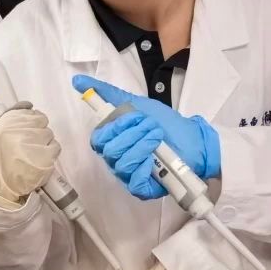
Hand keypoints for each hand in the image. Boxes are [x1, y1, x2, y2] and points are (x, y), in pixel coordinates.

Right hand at [0, 93, 60, 209]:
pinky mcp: (48, 159)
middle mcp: (26, 128)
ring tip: (28, 153)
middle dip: (33, 129)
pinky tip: (36, 160)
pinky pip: (55, 148)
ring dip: (41, 141)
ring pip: (48, 134)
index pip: (27, 108)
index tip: (17, 129)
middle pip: (40, 121)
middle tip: (21, 142)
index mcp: (10, 119)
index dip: (23, 118)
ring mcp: (39, 143)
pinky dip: (48, 153)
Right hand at [72, 75, 219, 199]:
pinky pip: (134, 182)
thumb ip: (106, 93)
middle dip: (133, 134)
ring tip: (158, 137)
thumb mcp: (135, 103)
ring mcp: (130, 176)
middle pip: (109, 151)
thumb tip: (77, 80)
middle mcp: (117, 160)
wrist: (193, 138)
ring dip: (142, 146)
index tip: (134, 116)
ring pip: (122, 164)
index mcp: (112, 142)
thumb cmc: (164, 122)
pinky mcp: (143, 189)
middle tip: (152, 126)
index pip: (98, 139)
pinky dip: (144, 168)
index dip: (115, 127)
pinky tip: (155, 159)